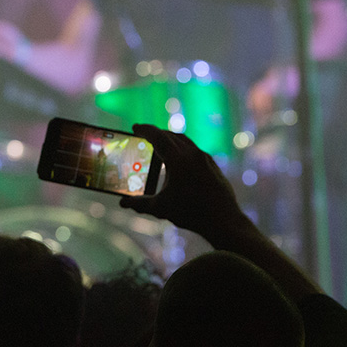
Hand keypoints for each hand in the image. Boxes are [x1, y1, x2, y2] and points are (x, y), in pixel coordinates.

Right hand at [118, 124, 241, 236]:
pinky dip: (182, 148)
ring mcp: (205, 158)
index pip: (157, 137)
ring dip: (170, 138)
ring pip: (184, 141)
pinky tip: (179, 159)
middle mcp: (192, 154)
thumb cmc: (191, 213)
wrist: (224, 220)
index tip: (135, 127)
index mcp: (178, 160)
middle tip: (144, 135)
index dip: (144, 130)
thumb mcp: (160, 208)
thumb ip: (139, 204)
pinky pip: (194, 149)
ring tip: (160, 144)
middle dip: (156, 133)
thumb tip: (122, 203)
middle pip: (170, 135)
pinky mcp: (212, 165)